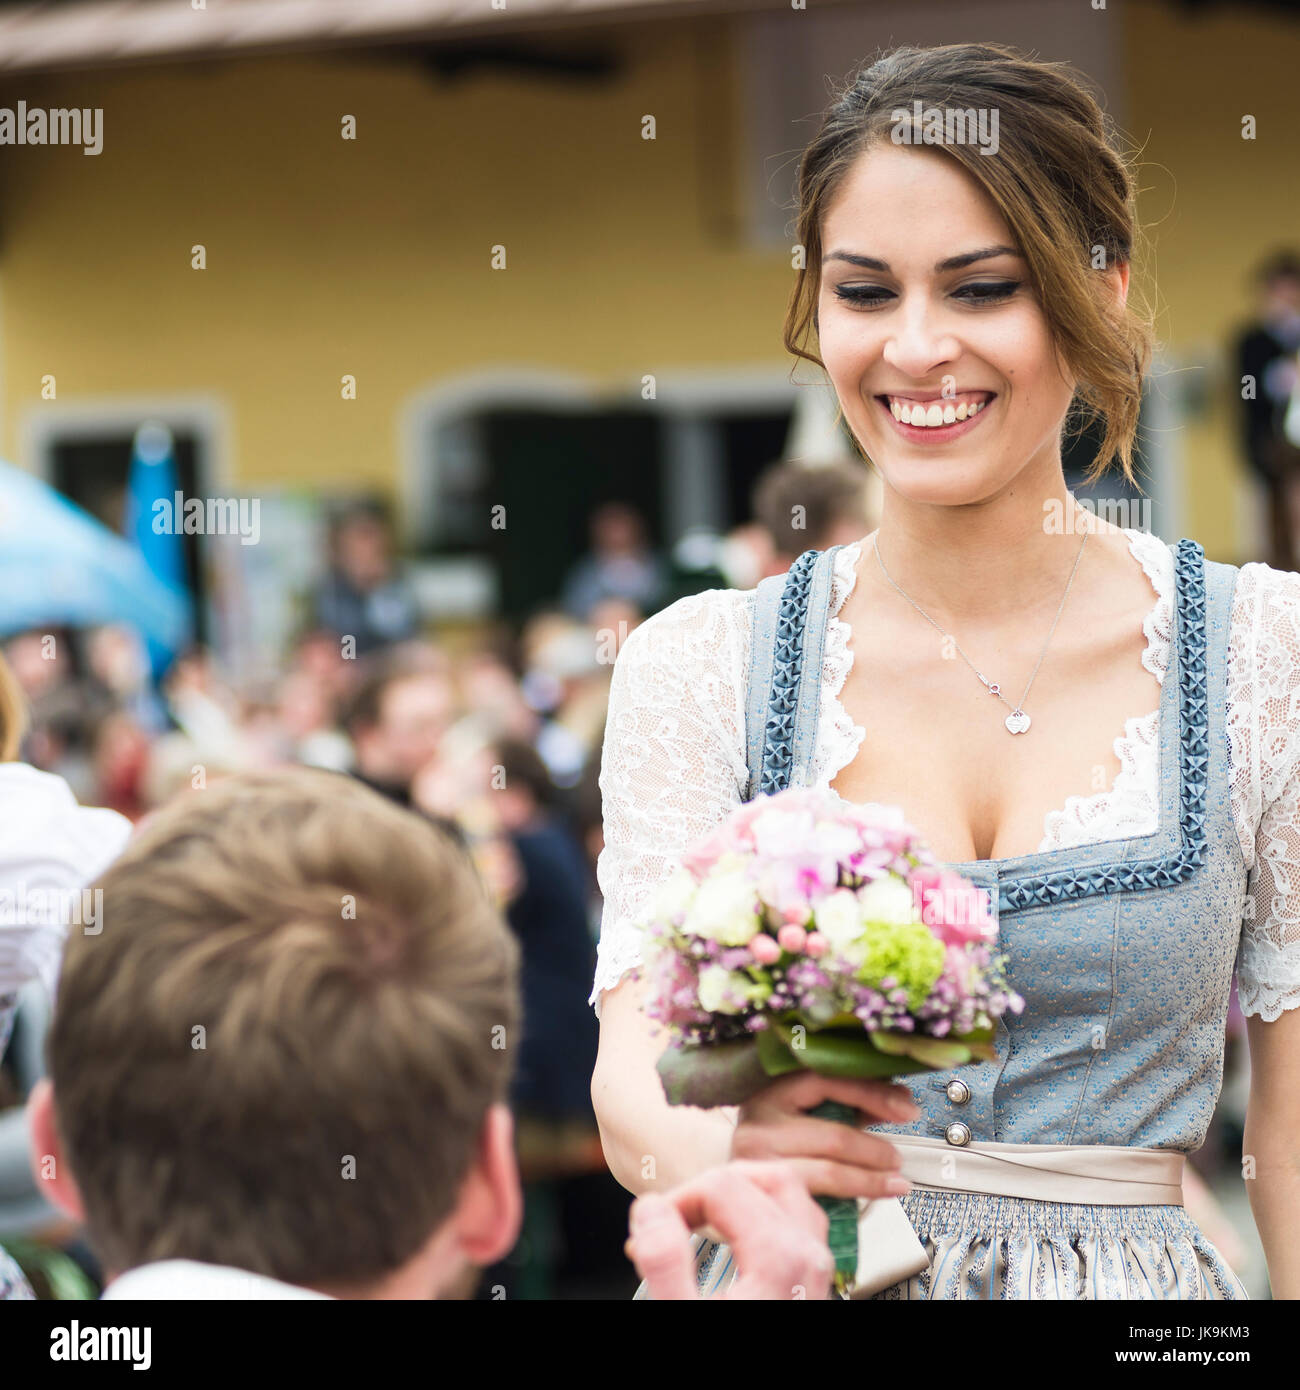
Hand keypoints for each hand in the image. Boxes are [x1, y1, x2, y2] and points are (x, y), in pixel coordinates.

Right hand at [626, 1160, 835, 1299]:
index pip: (722, 1186)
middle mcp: (809, 1261)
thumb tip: (650, 1211)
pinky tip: (737, 1237)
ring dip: (744, 1194)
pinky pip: (800, 1226)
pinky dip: (766, 1215)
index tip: (649, 1231)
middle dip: (713, 1186)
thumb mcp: (679, 1319)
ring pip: (791, 1198)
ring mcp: (819, 1275)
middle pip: (766, 1177)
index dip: (675, 1199)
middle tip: (675, 1214)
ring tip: (702, 1216)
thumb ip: (664, 1263)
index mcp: (779, 1259)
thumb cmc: (726, 1382)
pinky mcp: (815, 1290)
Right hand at [730, 1072, 919, 1200]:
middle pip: (832, 1136)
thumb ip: (849, 1106)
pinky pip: (814, 1201)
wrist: (725, 1180)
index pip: (826, 1082)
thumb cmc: (772, 1142)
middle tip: (898, 1159)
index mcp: (772, 1091)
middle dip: (875, 1151)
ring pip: (826, 1172)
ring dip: (869, 1180)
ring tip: (893, 1183)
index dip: (872, 1094)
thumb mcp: (805, 1115)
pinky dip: (845, 1203)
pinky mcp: (763, 1196)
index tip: (906, 1109)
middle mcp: (758, 1123)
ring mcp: (756, 1162)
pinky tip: (865, 1202)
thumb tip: (900, 1100)